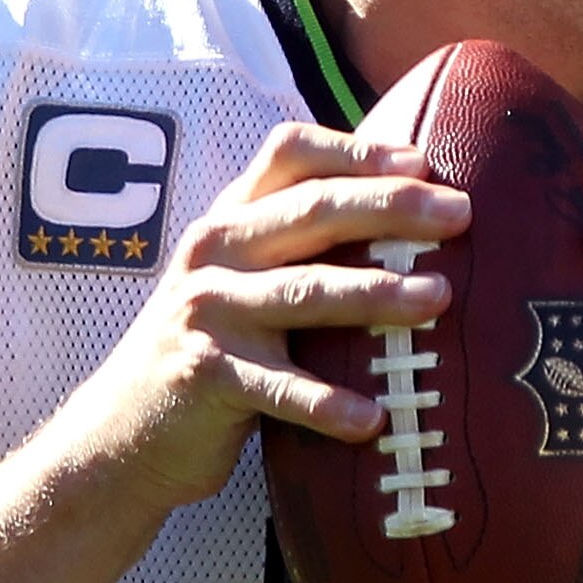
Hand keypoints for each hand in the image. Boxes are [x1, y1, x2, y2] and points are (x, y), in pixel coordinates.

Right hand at [64, 125, 467, 517]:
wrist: (124, 431)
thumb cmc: (211, 350)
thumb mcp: (240, 283)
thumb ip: (297, 248)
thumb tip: (410, 222)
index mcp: (228, 220)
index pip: (288, 156)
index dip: (356, 151)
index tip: (422, 162)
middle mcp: (213, 254)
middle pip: (309, 213)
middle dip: (388, 208)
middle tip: (458, 215)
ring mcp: (206, 313)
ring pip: (302, 294)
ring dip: (375, 294)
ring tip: (437, 299)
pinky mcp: (204, 376)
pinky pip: (278, 390)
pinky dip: (327, 405)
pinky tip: (372, 419)